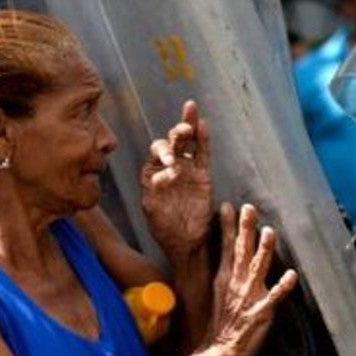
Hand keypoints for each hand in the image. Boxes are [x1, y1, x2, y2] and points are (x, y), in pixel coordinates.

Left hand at [140, 100, 213, 256]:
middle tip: (182, 130)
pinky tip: (202, 125)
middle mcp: (169, 167)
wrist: (185, 242)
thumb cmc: (164, 228)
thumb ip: (154, 189)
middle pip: (172, 142)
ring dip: (188, 127)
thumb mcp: (152, 209)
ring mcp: (187, 169)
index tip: (171, 166)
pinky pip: (203, 154)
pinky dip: (203, 140)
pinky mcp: (203, 176)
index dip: (163, 153)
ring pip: (188, 142)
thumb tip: (165, 173)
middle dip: (176, 134)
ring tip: (190, 113)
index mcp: (153, 172)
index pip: (156, 152)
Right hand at [206, 203, 299, 355]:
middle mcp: (237, 283)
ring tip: (269, 232)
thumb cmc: (223, 319)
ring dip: (263, 251)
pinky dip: (282, 286)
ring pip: (257, 269)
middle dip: (245, 229)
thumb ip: (227, 267)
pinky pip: (274, 297)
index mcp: (226, 277)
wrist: (219, 348)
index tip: (228, 206)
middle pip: (241, 252)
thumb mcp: (220, 289)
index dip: (228, 226)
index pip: (227, 247)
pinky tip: (291, 275)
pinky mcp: (261, 312)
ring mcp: (249, 297)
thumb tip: (230, 247)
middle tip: (249, 208)